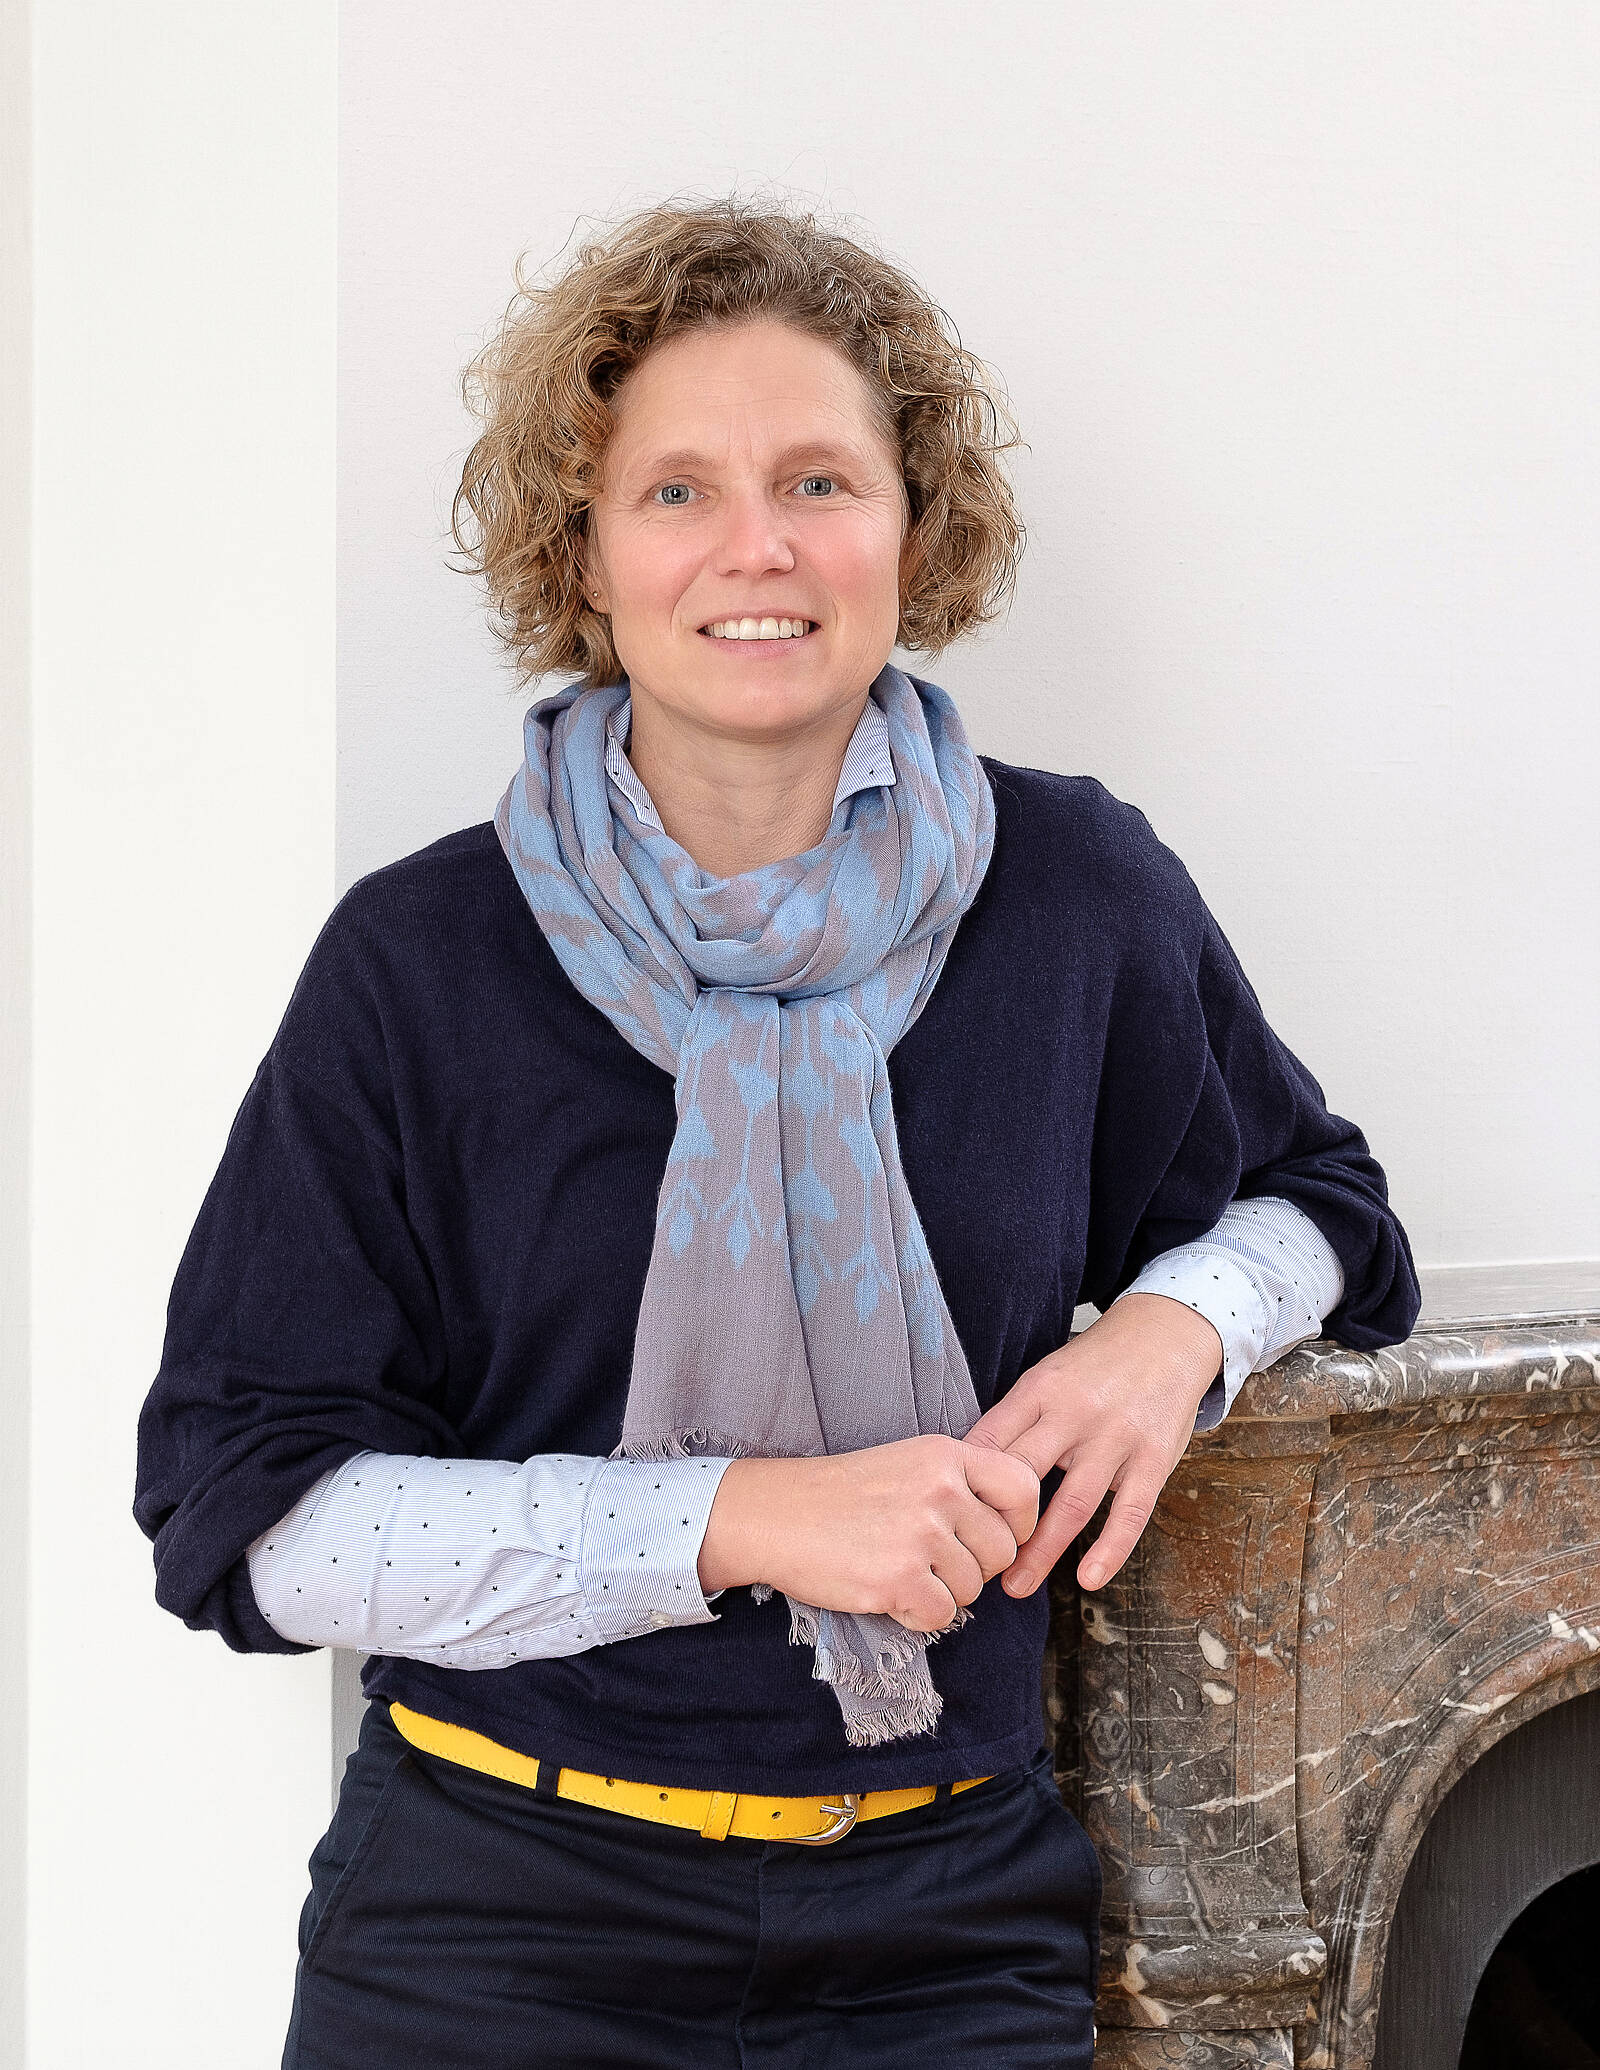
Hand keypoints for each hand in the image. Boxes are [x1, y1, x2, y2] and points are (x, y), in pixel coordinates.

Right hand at [697, 1434, 1040, 1633]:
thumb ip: (959, 1484)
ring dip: (942, 1591)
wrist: (773, 1514)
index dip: (1019, 1523)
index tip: (992, 1537)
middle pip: (1002, 1551)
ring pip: (973, 1589)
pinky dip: (918, 1615)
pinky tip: (887, 1592)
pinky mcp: (899, 1579)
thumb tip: (1011, 1528)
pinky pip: (943, 1616)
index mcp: (945, 1455)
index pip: (1024, 1488)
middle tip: (928, 1560)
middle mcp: (941, 1490)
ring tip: (898, 1568)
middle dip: (974, 1567)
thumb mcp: (907, 1463)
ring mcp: (921, 1535)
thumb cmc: (840, 1494)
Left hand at [962, 1293, 1221, 1595]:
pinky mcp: (1152, 1460)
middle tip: (969, 1564)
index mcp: (1040, 1390)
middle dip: (993, 1524)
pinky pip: (1129, 1512)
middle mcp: (1075, 1413)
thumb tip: (965, 1466)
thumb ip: (1013, 1418)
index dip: (965, 1485)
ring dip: (1041, 1552)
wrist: (1165, 1336)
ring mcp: (1116, 1438)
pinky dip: (1110, 1549)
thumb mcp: (1047, 1375)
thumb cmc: (1096, 1365)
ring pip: (1072, 1504)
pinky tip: (1088, 1578)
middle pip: (1023, 1476)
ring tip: (1015, 1586)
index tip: (945, 1522)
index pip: (990, 1441)